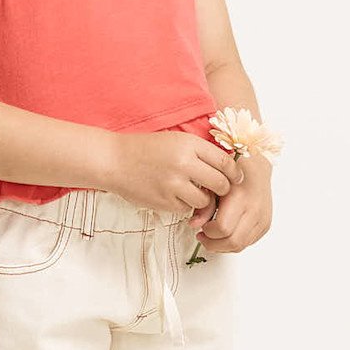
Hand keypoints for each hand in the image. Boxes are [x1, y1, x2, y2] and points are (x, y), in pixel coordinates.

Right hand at [107, 130, 243, 215]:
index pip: (225, 162)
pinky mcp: (164, 201)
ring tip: (193, 192)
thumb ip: (200, 152)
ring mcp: (173, 184)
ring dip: (203, 199)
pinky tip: (174, 195)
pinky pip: (186, 208)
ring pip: (205, 200)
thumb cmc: (146, 149)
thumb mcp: (176, 140)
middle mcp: (183, 164)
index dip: (234, 173)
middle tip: (220, 190)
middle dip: (223, 189)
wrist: (114, 161)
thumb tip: (228, 169)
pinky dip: (184, 205)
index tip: (236, 178)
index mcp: (189, 145)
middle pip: (220, 184)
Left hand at [188, 154, 272, 254]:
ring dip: (223, 246)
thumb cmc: (234, 173)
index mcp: (241, 198)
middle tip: (203, 236)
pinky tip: (225, 233)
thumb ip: (204, 206)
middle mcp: (254, 211)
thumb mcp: (213, 184)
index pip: (223, 228)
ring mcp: (262, 219)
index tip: (201, 227)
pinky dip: (234, 243)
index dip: (208, 232)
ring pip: (240, 246)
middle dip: (214, 244)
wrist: (257, 168)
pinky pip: (247, 243)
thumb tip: (193, 225)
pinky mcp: (265, 225)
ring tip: (212, 235)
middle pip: (232, 242)